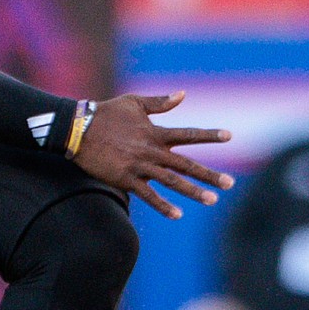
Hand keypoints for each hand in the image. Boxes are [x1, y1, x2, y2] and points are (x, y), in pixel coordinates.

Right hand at [70, 91, 232, 218]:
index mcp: (155, 132)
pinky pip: (148, 195)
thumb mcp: (134, 102)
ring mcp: (139, 166)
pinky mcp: (126, 179)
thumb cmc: (106, 113)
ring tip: (212, 200)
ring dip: (193, 192)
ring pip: (172, 181)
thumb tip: (183, 94)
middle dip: (209, 174)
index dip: (209, 135)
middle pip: (186, 164)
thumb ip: (160, 102)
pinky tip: (177, 215)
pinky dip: (163, 205)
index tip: (230, 136)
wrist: (78, 130)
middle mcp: (151, 150)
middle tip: (229, 184)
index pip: (188, 135)